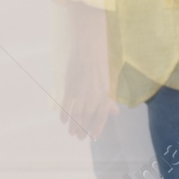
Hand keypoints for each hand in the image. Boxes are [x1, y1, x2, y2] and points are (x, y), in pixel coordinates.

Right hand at [61, 3, 117, 140]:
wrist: (86, 41)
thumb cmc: (99, 58)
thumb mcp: (108, 78)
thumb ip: (110, 97)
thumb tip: (116, 112)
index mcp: (105, 91)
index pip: (102, 116)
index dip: (97, 127)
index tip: (93, 137)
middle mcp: (94, 93)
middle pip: (87, 118)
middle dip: (83, 129)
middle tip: (78, 137)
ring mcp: (80, 90)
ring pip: (76, 114)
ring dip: (73, 125)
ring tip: (70, 132)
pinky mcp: (68, 85)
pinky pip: (65, 104)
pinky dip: (64, 114)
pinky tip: (62, 120)